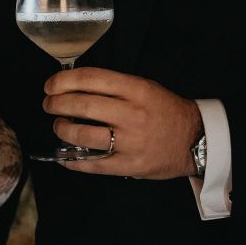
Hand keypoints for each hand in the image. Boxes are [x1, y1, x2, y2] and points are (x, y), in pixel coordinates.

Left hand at [43, 67, 202, 179]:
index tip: (51, 85)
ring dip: (63, 129)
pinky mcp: (130, 165)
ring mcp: (131, 142)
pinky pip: (94, 164)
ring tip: (59, 126)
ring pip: (84, 134)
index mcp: (137, 90)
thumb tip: (75, 86)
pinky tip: (64, 158)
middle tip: (49, 104)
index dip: (64, 80)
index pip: (92, 79)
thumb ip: (115, 87)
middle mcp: (133, 114)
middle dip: (57, 104)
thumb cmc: (166, 111)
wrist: (196, 140)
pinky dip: (74, 161)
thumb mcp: (146, 88)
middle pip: (84, 105)